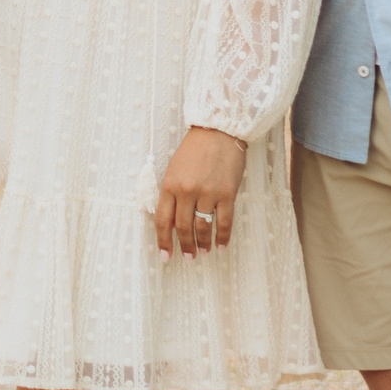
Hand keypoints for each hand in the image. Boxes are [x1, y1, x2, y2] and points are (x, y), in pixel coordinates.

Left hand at [154, 126, 246, 259]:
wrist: (218, 132)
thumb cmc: (194, 149)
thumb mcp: (174, 169)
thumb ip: (171, 193)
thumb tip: (172, 220)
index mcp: (170, 185)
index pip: (163, 220)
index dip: (164, 241)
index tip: (166, 255)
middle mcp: (187, 191)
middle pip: (184, 228)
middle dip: (185, 246)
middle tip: (188, 258)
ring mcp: (208, 193)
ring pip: (203, 228)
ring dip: (203, 244)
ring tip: (203, 252)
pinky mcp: (227, 194)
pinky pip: (224, 222)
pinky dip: (223, 237)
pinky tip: (221, 246)